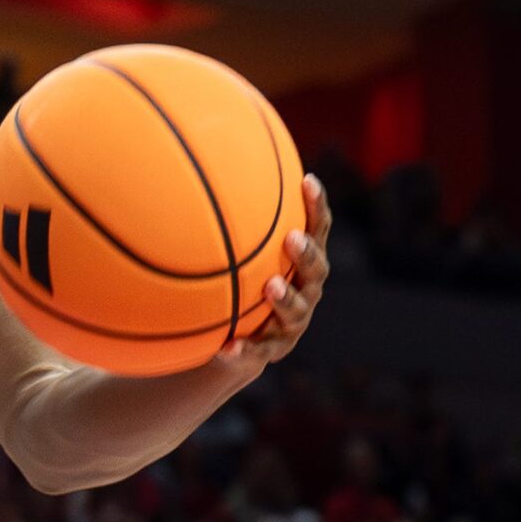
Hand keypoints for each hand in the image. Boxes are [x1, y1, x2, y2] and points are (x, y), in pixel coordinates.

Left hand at [219, 175, 329, 365]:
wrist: (240, 341)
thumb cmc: (244, 285)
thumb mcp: (243, 256)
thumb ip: (235, 225)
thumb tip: (204, 169)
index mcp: (304, 263)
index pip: (316, 229)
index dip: (316, 207)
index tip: (307, 180)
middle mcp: (307, 290)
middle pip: (316, 270)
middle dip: (306, 253)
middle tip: (292, 238)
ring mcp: (292, 323)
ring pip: (296, 311)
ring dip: (285, 298)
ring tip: (271, 286)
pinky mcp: (272, 352)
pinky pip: (258, 352)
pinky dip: (243, 351)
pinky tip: (226, 348)